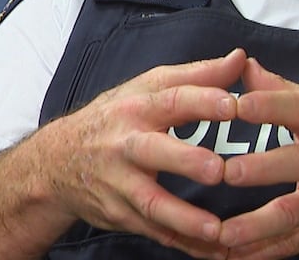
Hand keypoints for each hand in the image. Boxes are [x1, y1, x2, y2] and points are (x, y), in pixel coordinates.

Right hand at [37, 48, 248, 258]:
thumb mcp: (147, 88)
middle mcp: (127, 144)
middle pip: (154, 151)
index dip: (201, 101)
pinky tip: (212, 252)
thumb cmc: (116, 117)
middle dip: (185, 161)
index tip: (233, 105)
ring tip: (216, 230)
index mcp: (138, 107)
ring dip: (184, 218)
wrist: (58, 161)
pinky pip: (154, 231)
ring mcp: (121, 182)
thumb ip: (197, 76)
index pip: (171, 99)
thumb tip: (240, 58)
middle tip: (218, 170)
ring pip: (151, 202)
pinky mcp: (121, 213)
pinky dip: (183, 244)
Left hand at [218, 57, 298, 258]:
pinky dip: (265, 252)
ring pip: (293, 211)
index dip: (269, 106)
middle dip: (260, 169)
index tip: (238, 104)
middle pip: (295, 163)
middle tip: (224, 172)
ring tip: (222, 232)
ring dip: (256, 224)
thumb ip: (280, 89)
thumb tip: (242, 63)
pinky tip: (234, 256)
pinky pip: (294, 243)